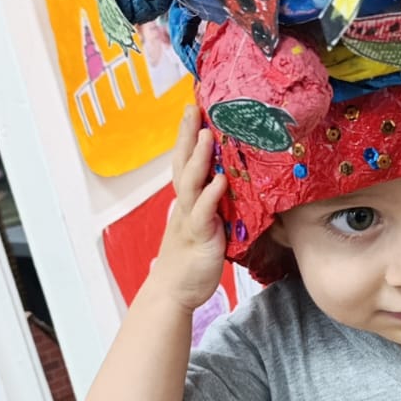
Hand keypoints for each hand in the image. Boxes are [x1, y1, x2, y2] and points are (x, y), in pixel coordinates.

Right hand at [151, 107, 229, 310]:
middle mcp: (185, 205)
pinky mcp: (199, 236)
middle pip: (182, 164)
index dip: (187, 137)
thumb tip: (226, 185)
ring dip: (198, 158)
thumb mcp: (203, 226)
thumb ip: (212, 205)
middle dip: (187, 135)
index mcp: (186, 200)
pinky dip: (210, 195)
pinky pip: (203, 212)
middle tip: (192, 108)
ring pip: (190, 183)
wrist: (173, 292)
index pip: (184, 162)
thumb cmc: (190, 261)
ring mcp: (190, 219)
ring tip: (207, 135)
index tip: (193, 110)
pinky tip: (220, 180)